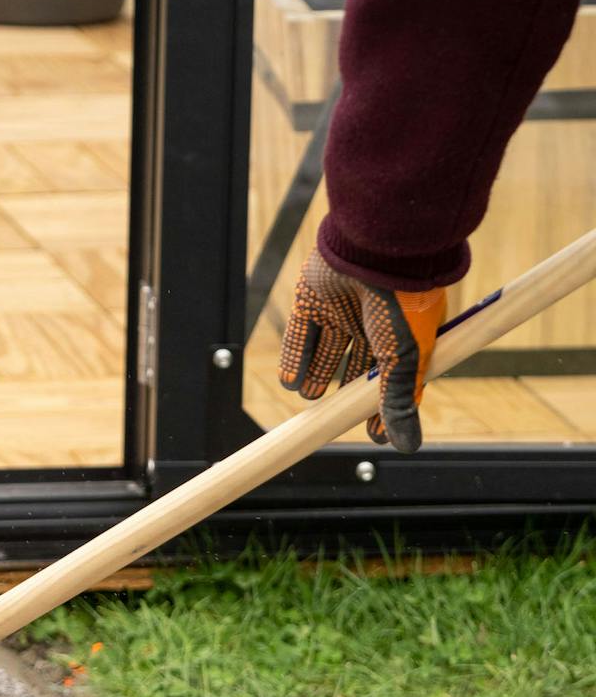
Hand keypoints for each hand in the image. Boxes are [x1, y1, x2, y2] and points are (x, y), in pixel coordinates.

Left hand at [278, 242, 446, 453]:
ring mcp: (341, 309)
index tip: (375, 435)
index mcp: (402, 333)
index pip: (392, 378)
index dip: (383, 407)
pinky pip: (301, 333)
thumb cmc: (402, 301)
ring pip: (325, 350)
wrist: (378, 249)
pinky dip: (295, 357)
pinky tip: (290, 383)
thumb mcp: (404, 357)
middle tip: (334, 416)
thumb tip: (407, 446)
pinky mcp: (312, 298)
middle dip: (345, 391)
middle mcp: (372, 321)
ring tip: (309, 395)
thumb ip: (400, 401)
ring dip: (316, 376)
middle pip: (356, 366)